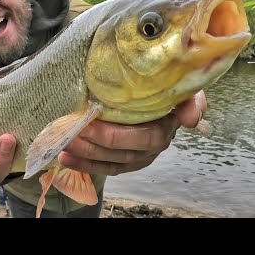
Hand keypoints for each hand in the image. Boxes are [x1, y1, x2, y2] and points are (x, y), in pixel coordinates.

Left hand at [57, 90, 206, 175]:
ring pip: (112, 161)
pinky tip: (66, 159)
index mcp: (166, 127)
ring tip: (63, 146)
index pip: (147, 137)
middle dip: (96, 143)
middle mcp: (154, 146)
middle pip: (124, 151)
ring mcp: (140, 156)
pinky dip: (85, 164)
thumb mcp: (182, 86)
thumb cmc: (166, 86)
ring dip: (86, 155)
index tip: (93, 118)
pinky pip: (106, 167)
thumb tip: (190, 119)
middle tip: (73, 130)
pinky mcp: (127, 161)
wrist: (159, 91)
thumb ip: (191, 99)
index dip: (119, 133)